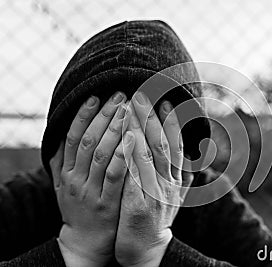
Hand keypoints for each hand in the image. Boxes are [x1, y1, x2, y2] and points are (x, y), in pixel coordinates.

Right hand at [50, 92, 134, 266]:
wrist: (85, 241)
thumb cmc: (78, 207)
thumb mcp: (62, 184)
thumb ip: (61, 159)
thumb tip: (61, 132)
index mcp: (66, 172)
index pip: (73, 137)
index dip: (83, 115)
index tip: (96, 96)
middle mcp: (76, 179)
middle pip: (89, 141)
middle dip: (104, 116)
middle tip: (120, 95)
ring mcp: (91, 191)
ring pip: (102, 155)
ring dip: (115, 129)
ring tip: (129, 109)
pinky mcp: (107, 203)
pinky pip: (116, 176)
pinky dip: (123, 155)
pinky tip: (134, 138)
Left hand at [115, 92, 193, 266]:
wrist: (145, 249)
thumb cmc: (156, 217)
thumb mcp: (174, 195)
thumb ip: (184, 174)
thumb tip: (196, 154)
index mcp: (176, 180)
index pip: (177, 146)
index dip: (172, 123)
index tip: (165, 101)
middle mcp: (169, 184)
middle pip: (163, 145)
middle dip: (154, 118)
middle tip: (144, 93)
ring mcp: (155, 195)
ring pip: (150, 156)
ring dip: (142, 129)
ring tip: (133, 106)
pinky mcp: (139, 207)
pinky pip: (135, 177)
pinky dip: (132, 157)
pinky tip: (126, 139)